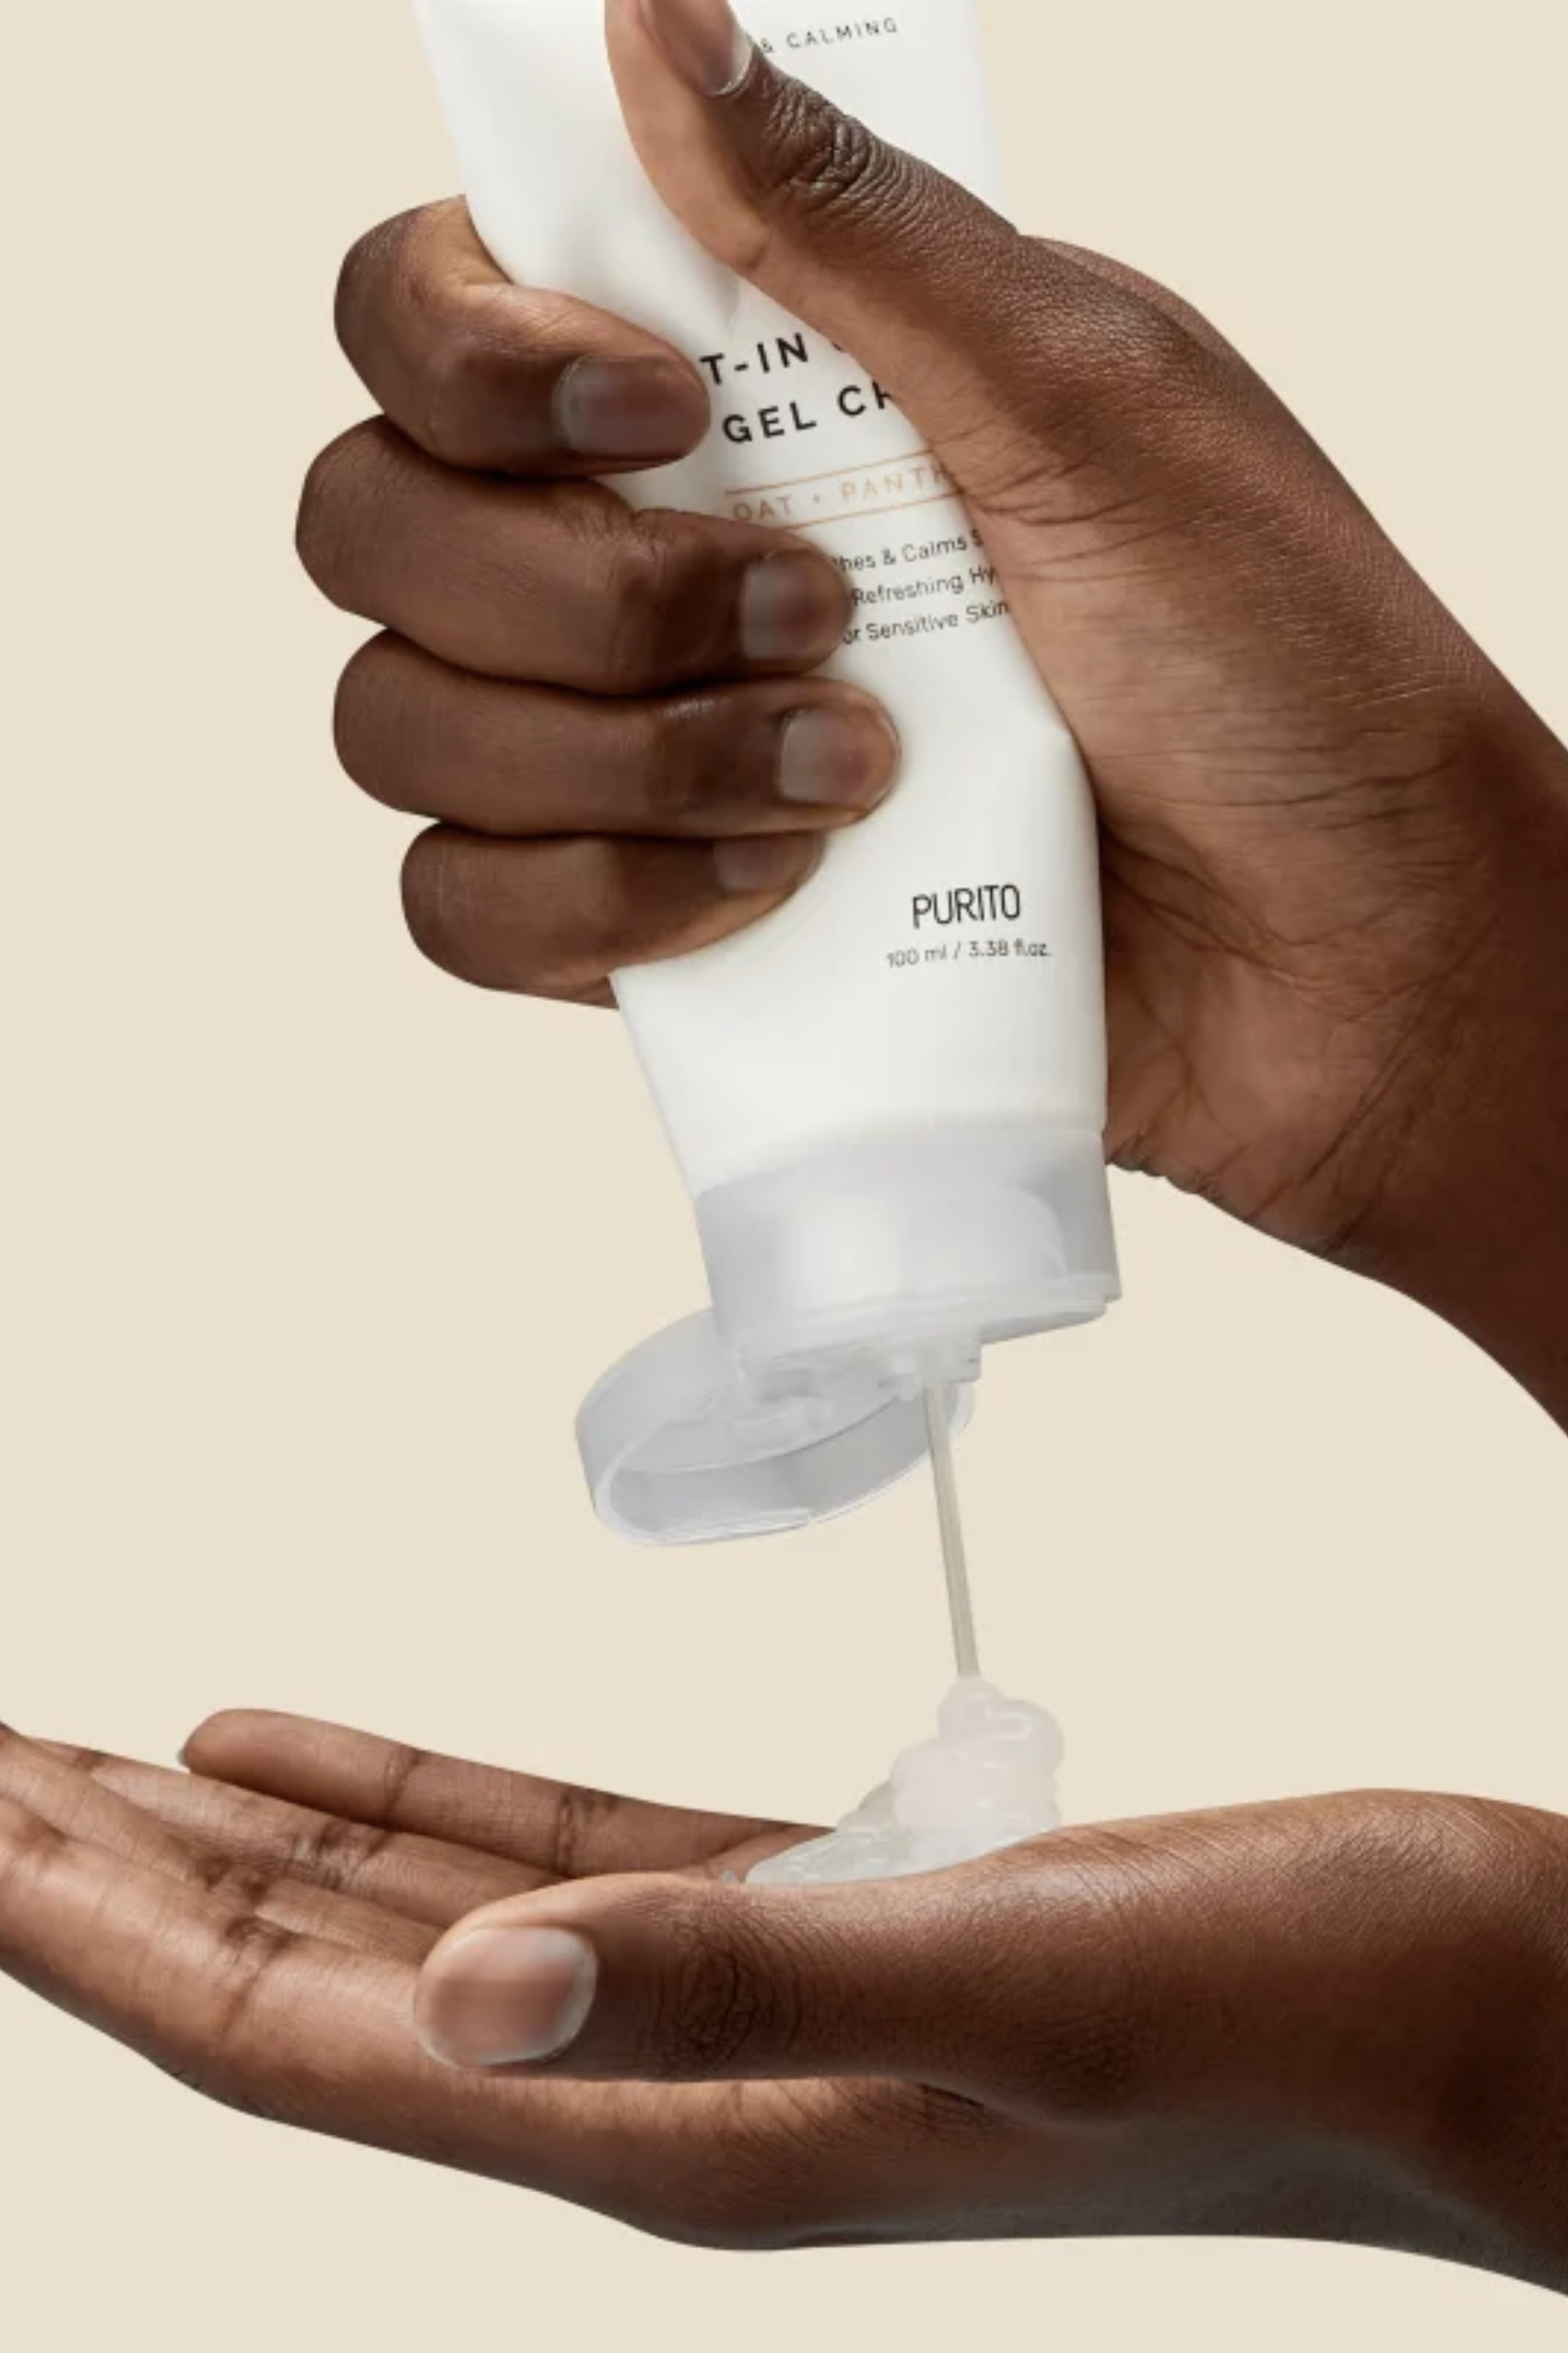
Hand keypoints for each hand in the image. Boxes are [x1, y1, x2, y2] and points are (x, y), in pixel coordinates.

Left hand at [4, 1717, 1567, 2287]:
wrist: (1476, 2008)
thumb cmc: (1306, 2007)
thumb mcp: (1035, 1975)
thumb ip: (756, 1976)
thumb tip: (472, 1998)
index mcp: (677, 2113)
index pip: (288, 2030)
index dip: (91, 1928)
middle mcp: (660, 2069)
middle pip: (296, 1969)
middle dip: (100, 1866)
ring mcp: (722, 1993)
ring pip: (392, 1905)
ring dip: (220, 1830)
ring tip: (60, 1753)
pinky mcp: (803, 1908)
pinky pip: (530, 1846)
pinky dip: (393, 1790)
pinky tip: (292, 1743)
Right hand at [299, 0, 1567, 1415]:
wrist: (1343, 952)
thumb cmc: (1273, 661)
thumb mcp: (1092, 399)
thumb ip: (858, 231)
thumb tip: (660, 20)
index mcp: (740, 388)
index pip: (425, 317)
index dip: (471, 355)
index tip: (657, 405)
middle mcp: (645, 554)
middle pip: (372, 524)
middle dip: (580, 590)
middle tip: (817, 613)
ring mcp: (634, 750)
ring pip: (401, 729)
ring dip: (616, 758)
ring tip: (844, 772)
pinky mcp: (654, 927)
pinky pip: (469, 912)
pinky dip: (599, 906)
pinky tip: (773, 888)